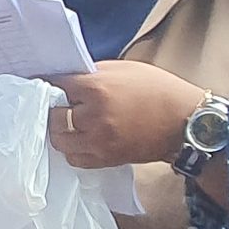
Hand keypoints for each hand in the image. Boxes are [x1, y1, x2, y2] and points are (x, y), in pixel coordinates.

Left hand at [46, 60, 209, 169]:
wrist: (184, 121)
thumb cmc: (158, 90)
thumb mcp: (124, 69)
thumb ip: (94, 73)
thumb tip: (69, 77)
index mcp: (97, 88)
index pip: (57, 84)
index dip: (49, 82)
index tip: (43, 81)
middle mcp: (94, 116)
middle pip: (53, 115)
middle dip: (54, 107)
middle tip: (59, 103)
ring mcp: (98, 140)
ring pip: (59, 139)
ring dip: (60, 130)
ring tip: (68, 123)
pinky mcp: (105, 159)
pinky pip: (75, 159)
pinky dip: (73, 149)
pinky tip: (80, 139)